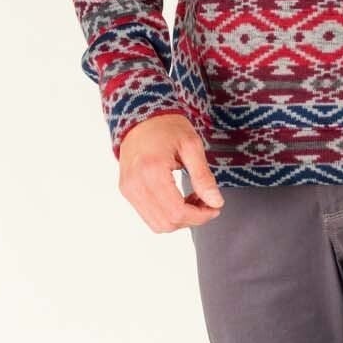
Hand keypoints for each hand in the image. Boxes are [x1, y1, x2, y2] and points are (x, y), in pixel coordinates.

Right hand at [118, 113, 224, 232]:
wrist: (140, 118)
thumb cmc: (166, 126)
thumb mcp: (191, 145)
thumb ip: (203, 176)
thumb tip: (215, 202)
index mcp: (151, 171)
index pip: (177, 212)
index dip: (200, 216)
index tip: (214, 207)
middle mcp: (135, 184)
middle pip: (167, 223)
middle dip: (192, 219)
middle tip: (206, 202)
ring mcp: (128, 190)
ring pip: (158, 225)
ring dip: (179, 219)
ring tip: (192, 200)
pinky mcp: (127, 191)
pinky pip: (149, 216)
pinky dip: (167, 215)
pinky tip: (178, 199)